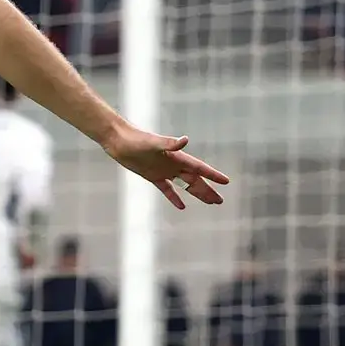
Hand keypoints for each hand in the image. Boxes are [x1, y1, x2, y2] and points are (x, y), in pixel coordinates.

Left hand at [103, 125, 229, 208]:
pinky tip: (182, 206)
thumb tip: (185, 140)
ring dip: (196, 193)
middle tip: (220, 201)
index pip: (199, 168)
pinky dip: (174, 197)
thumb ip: (169, 143)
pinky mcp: (151, 175)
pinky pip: (166, 188)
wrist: (117, 139)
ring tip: (209, 202)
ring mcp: (163, 170)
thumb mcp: (152, 143)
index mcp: (176, 157)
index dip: (212, 175)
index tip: (226, 182)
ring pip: (184, 185)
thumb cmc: (135, 139)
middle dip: (208, 190)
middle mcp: (172, 164)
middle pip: (194, 180)